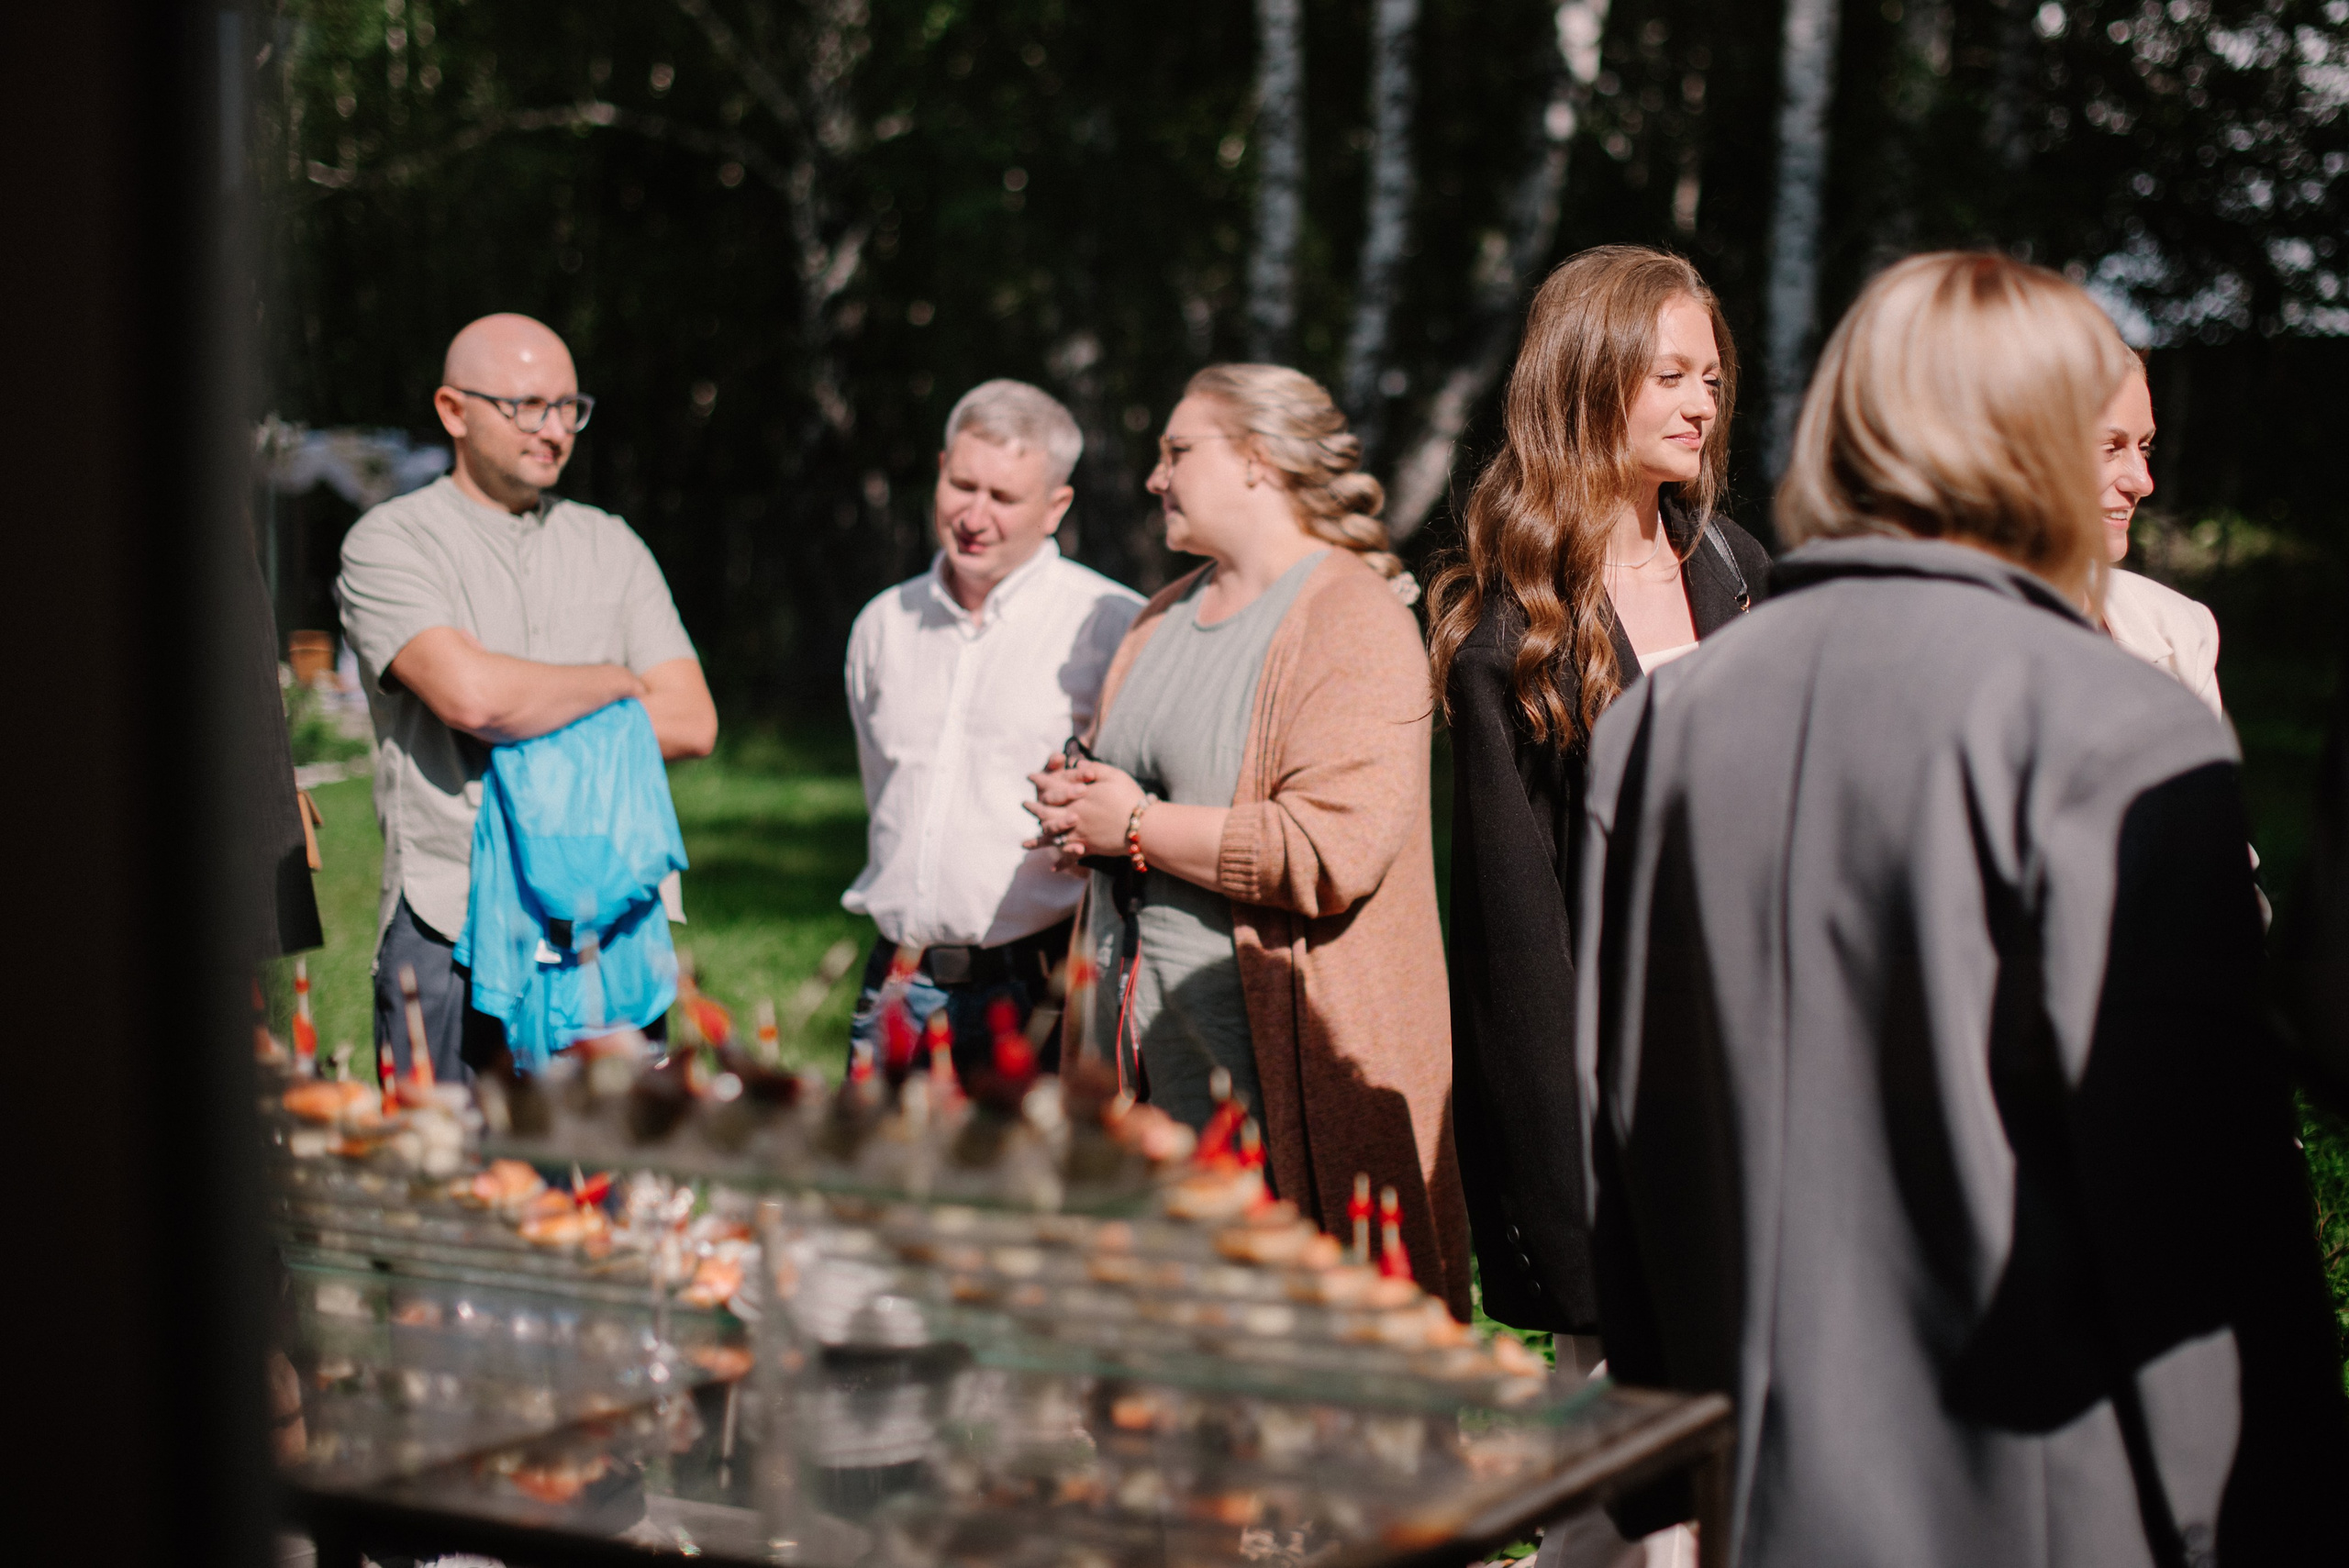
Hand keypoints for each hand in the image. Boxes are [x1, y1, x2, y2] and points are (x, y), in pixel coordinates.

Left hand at [1023, 756, 1144, 860]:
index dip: (1041, 780)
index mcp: (1078, 796)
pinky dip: (1062, 863)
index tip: (1030, 776)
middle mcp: (1074, 815)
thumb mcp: (1113, 775)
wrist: (1143, 826)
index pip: (1054, 786)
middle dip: (1035, 808)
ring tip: (1025, 843)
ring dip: (1038, 840)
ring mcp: (1079, 833)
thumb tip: (1078, 764)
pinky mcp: (1088, 847)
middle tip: (1025, 804)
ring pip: (1053, 837)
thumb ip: (1094, 768)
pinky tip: (1053, 868)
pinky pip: (1071, 857)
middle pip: (1047, 812)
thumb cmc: (1130, 798)